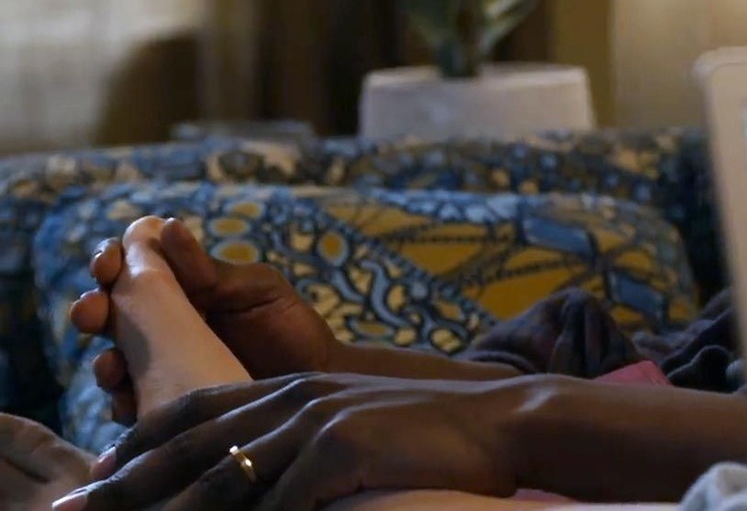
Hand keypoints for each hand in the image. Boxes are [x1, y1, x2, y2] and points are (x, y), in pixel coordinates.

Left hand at [67, 373, 536, 510]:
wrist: (506, 423)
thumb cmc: (435, 438)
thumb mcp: (357, 428)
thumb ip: (306, 442)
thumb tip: (267, 481)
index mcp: (295, 386)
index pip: (195, 408)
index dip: (141, 438)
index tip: (101, 468)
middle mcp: (295, 396)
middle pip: (189, 444)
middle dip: (128, 482)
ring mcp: (318, 420)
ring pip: (222, 477)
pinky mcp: (343, 447)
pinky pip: (281, 499)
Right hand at [68, 219, 337, 421]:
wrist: (316, 377)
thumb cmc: (289, 324)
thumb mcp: (256, 289)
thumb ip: (210, 270)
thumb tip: (167, 228)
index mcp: (179, 287)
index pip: (130, 269)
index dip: (110, 262)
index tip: (108, 266)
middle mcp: (161, 325)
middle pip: (107, 314)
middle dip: (91, 310)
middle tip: (93, 314)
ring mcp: (160, 366)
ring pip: (113, 362)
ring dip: (104, 362)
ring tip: (112, 366)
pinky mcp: (167, 405)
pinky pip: (133, 406)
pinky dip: (125, 404)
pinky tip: (131, 402)